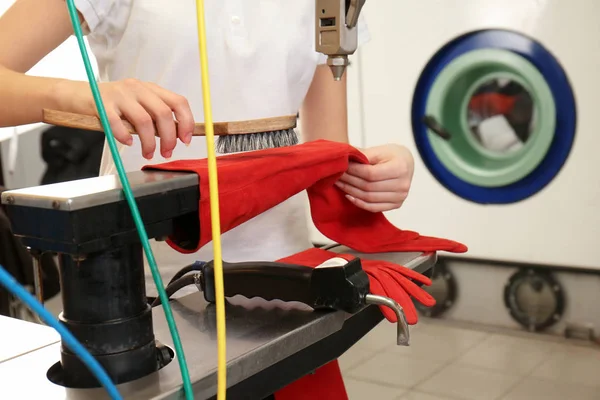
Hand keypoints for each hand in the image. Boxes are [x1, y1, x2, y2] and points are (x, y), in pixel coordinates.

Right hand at [54, 79, 194, 158]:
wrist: (80, 95)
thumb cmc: (113, 105)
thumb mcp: (139, 106)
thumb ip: (156, 117)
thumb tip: (176, 136)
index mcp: (151, 89)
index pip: (178, 102)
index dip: (186, 122)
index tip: (185, 140)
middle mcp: (138, 88)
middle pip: (163, 114)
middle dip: (168, 138)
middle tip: (166, 152)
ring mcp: (120, 95)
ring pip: (144, 121)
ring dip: (149, 142)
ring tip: (148, 153)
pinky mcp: (103, 104)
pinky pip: (118, 123)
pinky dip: (125, 136)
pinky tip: (128, 143)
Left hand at [335, 144, 413, 211]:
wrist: (406, 162)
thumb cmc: (392, 154)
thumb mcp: (379, 150)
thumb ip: (362, 155)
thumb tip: (343, 158)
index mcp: (400, 168)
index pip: (370, 173)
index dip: (353, 171)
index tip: (341, 166)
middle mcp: (403, 185)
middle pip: (368, 187)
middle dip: (349, 181)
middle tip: (336, 175)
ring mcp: (400, 197)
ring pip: (368, 198)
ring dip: (351, 191)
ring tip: (339, 183)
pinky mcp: (396, 204)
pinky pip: (373, 207)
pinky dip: (359, 203)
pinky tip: (348, 195)